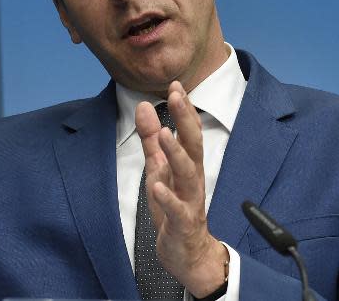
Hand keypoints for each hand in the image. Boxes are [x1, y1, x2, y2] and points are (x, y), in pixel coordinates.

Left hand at [135, 81, 228, 297]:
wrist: (189, 253)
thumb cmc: (174, 207)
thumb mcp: (159, 169)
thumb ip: (152, 140)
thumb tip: (145, 107)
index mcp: (187, 164)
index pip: (189, 131)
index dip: (183, 109)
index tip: (176, 85)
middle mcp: (193, 179)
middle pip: (193, 145)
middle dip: (185, 119)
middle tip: (176, 96)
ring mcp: (190, 200)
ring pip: (188, 173)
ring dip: (176, 152)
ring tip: (164, 133)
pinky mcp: (183, 222)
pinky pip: (177, 209)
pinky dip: (168, 197)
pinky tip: (158, 184)